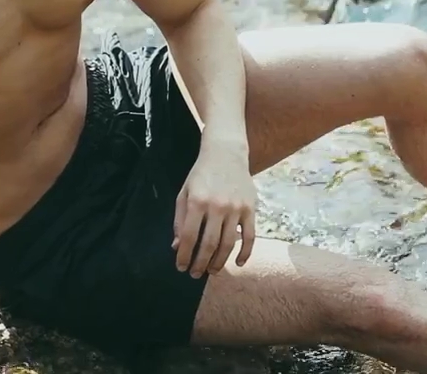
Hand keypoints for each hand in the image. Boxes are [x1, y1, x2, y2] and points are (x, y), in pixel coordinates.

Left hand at [172, 140, 256, 277]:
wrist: (226, 153)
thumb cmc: (201, 174)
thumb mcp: (184, 192)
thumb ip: (179, 219)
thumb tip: (176, 246)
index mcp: (197, 202)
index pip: (188, 237)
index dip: (183, 255)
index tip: (180, 267)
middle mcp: (217, 206)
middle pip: (208, 244)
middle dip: (200, 263)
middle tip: (195, 274)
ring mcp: (236, 208)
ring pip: (228, 244)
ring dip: (219, 262)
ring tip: (212, 271)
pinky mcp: (250, 209)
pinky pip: (250, 236)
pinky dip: (245, 253)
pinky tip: (238, 263)